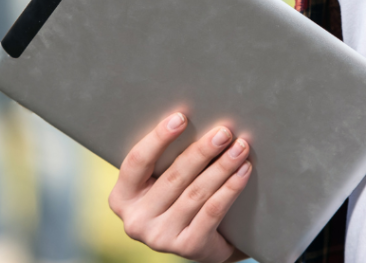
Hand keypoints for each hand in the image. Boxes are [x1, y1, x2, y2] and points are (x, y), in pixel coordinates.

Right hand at [109, 112, 250, 262]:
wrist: (201, 240)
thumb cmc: (178, 195)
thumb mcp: (160, 178)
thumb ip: (165, 156)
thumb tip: (189, 116)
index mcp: (122, 197)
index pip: (137, 161)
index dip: (158, 138)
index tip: (182, 117)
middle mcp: (136, 221)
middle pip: (173, 177)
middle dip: (202, 150)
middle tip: (224, 131)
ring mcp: (161, 238)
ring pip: (196, 193)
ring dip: (221, 167)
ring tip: (240, 148)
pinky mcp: (188, 248)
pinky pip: (212, 212)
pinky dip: (230, 189)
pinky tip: (243, 172)